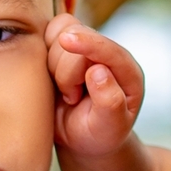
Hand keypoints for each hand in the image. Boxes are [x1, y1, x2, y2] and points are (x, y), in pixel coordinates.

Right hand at [46, 13, 142, 157]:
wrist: (82, 138)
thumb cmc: (99, 134)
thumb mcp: (109, 127)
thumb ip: (110, 101)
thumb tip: (98, 71)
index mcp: (127, 71)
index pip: (108, 49)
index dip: (87, 43)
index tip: (66, 41)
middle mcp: (106, 53)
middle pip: (78, 37)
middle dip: (66, 72)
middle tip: (72, 99)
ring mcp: (85, 48)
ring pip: (59, 32)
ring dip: (54, 64)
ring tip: (65, 91)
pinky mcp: (64, 48)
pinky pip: (47, 34)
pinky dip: (43, 51)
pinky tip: (52, 76)